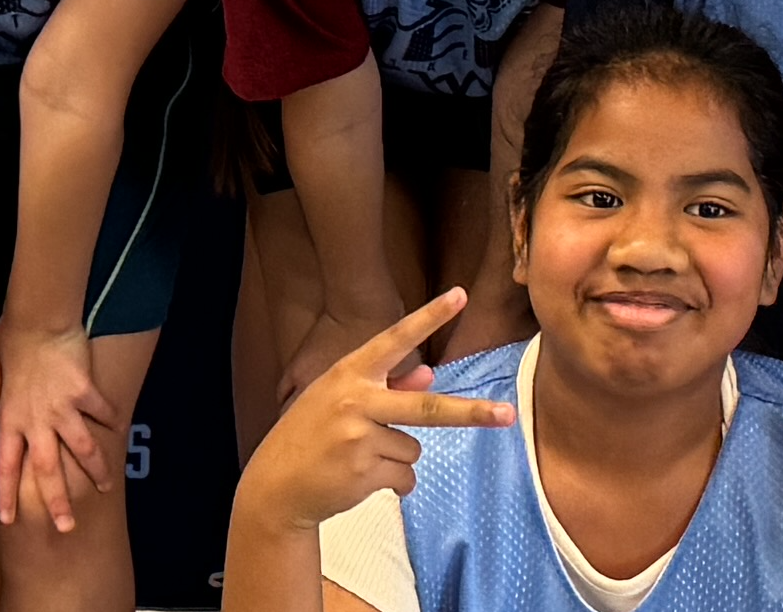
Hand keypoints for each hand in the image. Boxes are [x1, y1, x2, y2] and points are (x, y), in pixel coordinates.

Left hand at [0, 323, 119, 535]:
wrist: (36, 321)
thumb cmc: (6, 349)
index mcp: (8, 422)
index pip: (5, 469)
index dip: (6, 496)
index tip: (9, 521)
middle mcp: (35, 422)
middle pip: (47, 471)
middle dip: (57, 501)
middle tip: (65, 526)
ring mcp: (62, 408)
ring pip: (82, 448)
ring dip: (95, 471)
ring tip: (103, 487)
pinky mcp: (85, 392)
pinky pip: (101, 413)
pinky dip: (110, 423)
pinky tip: (118, 431)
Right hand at [231, 289, 517, 536]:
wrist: (274, 486)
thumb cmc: (311, 434)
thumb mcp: (340, 399)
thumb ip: (386, 385)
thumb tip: (428, 374)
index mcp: (349, 374)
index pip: (395, 339)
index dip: (429, 317)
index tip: (460, 295)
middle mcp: (356, 401)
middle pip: (427, 407)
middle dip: (471, 413)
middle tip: (508, 416)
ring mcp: (359, 439)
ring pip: (414, 449)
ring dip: (397, 457)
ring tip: (359, 459)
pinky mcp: (363, 473)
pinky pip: (404, 477)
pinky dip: (393, 482)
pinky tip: (358, 479)